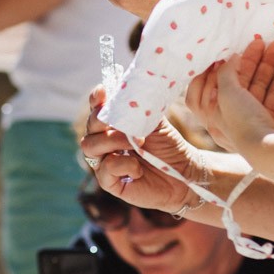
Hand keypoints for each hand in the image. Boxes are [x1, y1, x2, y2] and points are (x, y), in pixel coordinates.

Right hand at [79, 84, 207, 215]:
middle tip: (124, 123)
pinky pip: (106, 168)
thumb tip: (128, 92)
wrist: (183, 171)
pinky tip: (139, 169)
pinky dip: (124, 164)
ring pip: (90, 146)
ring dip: (113, 141)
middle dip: (101, 120)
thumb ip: (139, 108)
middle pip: (89, 128)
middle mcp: (104, 143)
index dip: (96, 100)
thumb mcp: (155, 122)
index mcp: (112, 126)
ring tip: (139, 143)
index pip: (96, 110)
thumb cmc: (168, 146)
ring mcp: (104, 162)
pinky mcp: (109, 182)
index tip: (102, 91)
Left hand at [186, 39, 273, 157]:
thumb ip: (227, 73)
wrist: (268, 152)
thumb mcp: (225, 92)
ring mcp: (266, 126)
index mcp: (227, 111)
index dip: (245, 62)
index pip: (235, 82)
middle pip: (256, 85)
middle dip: (267, 63)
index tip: (257, 44)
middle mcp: (245, 119)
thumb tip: (231, 57)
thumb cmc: (242, 121)